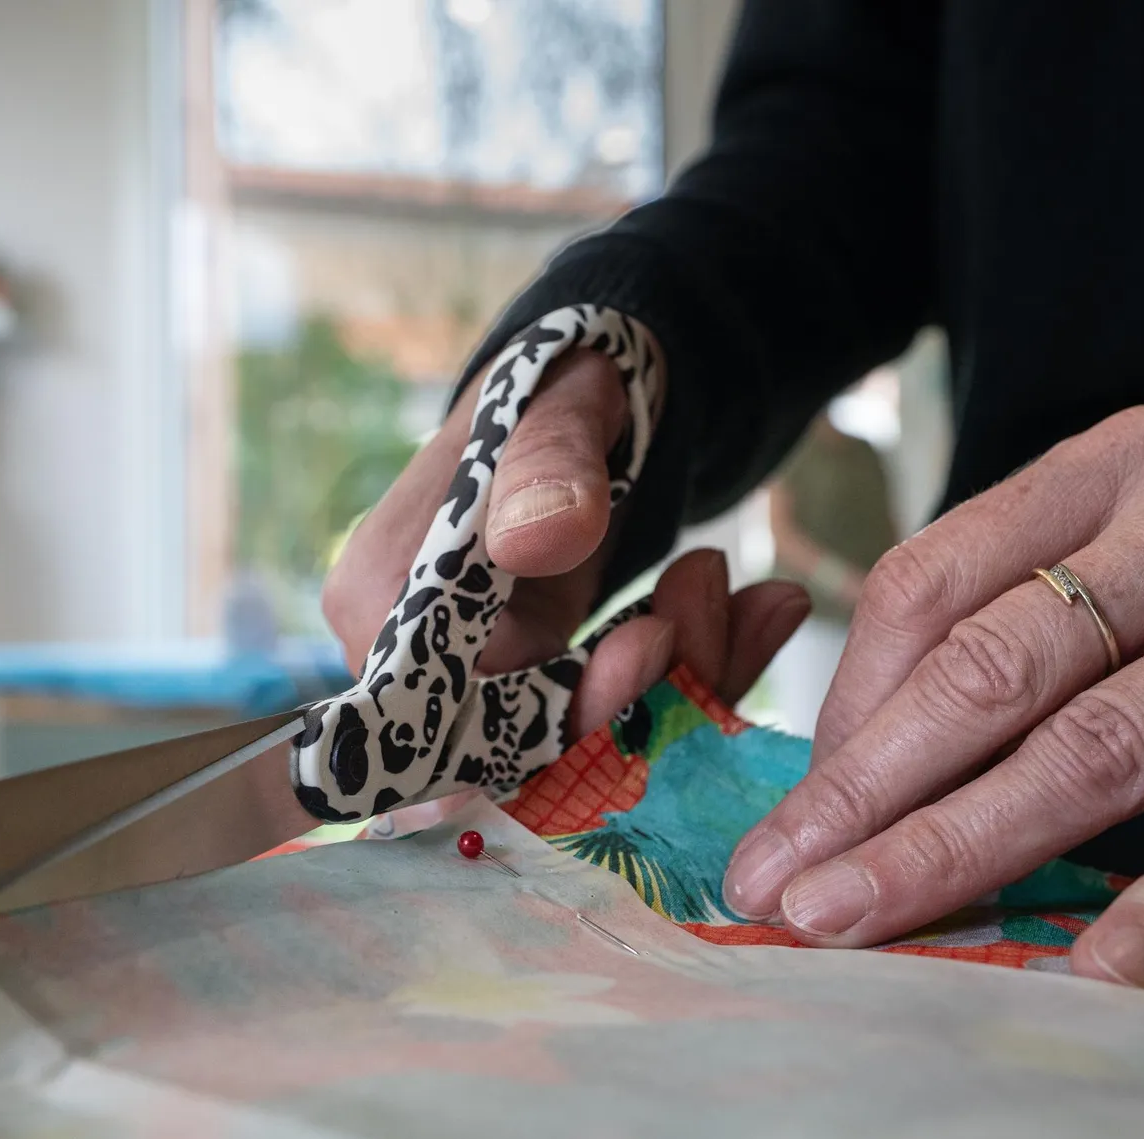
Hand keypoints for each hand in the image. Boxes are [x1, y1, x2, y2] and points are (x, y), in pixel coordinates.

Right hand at [324, 348, 810, 740]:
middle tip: (726, 602)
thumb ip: (547, 465)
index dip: (555, 707)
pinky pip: (615, 715)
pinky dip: (693, 675)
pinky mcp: (535, 683)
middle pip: (525, 745)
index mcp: (378, 601)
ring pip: (583, 740)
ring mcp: (474, 679)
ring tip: (764, 600)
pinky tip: (761, 611)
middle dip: (641, 696)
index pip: (450, 719)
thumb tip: (537, 542)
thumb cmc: (550, 388)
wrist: (583, 394)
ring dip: (683, 683)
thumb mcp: (558, 408)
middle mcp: (410, 661)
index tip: (654, 644)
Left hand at [721, 405, 1143, 990]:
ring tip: (863, 922)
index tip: (791, 819)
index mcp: (1116, 460)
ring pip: (1103, 743)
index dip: (843, 709)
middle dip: (868, 791)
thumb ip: (1004, 635)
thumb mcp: (1123, 572)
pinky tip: (1102, 968)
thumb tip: (838, 783)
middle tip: (776, 887)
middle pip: (994, 665)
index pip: (930, 581)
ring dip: (964, 847)